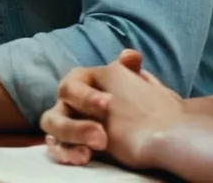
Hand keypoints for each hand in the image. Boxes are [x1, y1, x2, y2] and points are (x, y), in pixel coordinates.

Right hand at [41, 49, 184, 169]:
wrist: (158, 135)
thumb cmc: (142, 107)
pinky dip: (67, 153)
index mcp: (82, 86)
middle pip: (57, 112)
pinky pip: (58, 149)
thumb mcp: (136, 85)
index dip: (85, 96)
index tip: (108, 104)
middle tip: (101, 136)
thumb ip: (128, 69)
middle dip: (76, 126)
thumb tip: (130, 55)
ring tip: (91, 150)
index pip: (70, 85)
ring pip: (53, 131)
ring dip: (72, 138)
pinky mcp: (70, 147)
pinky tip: (84, 157)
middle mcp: (69, 106)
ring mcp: (68, 128)